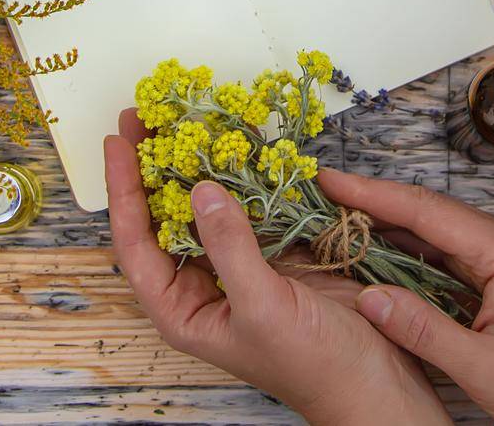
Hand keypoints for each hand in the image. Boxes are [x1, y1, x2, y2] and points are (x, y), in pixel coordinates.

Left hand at [104, 110, 450, 425]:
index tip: (118, 143)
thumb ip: (230, 248)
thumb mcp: (263, 308)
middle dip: (152, 166)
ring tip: (182, 114)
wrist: (375, 381)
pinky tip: (238, 138)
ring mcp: (241, 262)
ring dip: (196, 160)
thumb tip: (200, 190)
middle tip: (144, 113)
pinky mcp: (278, 247)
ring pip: (207, 203)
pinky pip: (252, 201)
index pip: (137, 243)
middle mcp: (204, 284)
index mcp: (184, 310)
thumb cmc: (313, 365)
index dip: (123, 191)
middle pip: (164, 216)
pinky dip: (244, 171)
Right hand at [318, 169, 493, 425]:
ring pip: (437, 229)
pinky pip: (448, 250)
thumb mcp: (481, 367)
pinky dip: (410, 247)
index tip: (329, 179)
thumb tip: (367, 297)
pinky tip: (378, 247)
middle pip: (430, 211)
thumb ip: (423, 330)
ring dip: (390, 222)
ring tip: (339, 212)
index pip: (427, 211)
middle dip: (375, 200)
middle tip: (323, 191)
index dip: (373, 193)